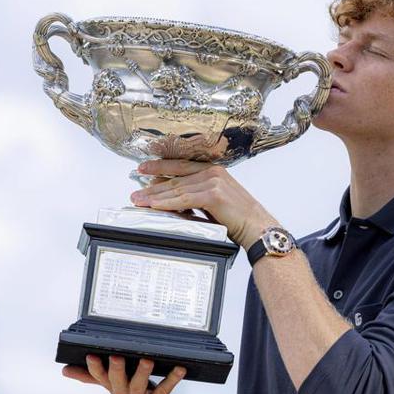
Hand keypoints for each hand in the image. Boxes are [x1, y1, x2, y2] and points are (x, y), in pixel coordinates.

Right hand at [63, 356, 187, 393]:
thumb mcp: (115, 385)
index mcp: (114, 387)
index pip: (100, 377)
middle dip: (116, 369)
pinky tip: (180, 368)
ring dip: (142, 373)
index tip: (91, 355)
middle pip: (116, 381)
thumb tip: (66, 370)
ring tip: (147, 360)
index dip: (94, 368)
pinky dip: (172, 379)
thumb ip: (93, 376)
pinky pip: (164, 391)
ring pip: (139, 387)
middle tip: (117, 356)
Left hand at [130, 159, 278, 249]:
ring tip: (140, 200)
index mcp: (214, 170)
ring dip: (155, 195)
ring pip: (177, 189)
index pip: (181, 166)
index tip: (143, 170)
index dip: (160, 167)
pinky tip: (155, 205)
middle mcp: (213, 172)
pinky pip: (184, 199)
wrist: (257, 227)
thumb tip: (176, 198)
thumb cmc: (240, 218)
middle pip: (176, 178)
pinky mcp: (213, 194)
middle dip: (153, 185)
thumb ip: (198, 195)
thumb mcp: (216, 202)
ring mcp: (213, 181)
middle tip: (136, 191)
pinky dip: (167, 203)